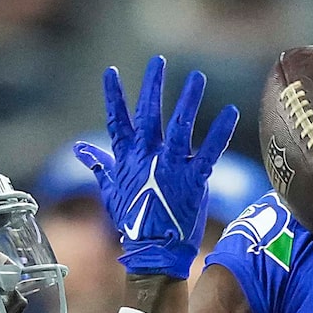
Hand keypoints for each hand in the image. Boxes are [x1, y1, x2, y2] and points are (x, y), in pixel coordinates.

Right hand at [76, 56, 240, 279]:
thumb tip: (81, 148)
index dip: (113, 96)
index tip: (110, 72)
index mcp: (127, 158)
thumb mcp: (111, 191)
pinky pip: (209, 151)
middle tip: (158, 61)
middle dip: (152, 86)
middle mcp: (148, 157)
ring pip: (180, 126)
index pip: (117, 120)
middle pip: (149, 114)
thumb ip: (99, 165)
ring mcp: (171, 167)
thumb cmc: (133, 220)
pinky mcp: (194, 179)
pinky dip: (220, 132)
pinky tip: (231, 111)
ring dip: (188, 100)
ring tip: (197, 76)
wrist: (154, 251)